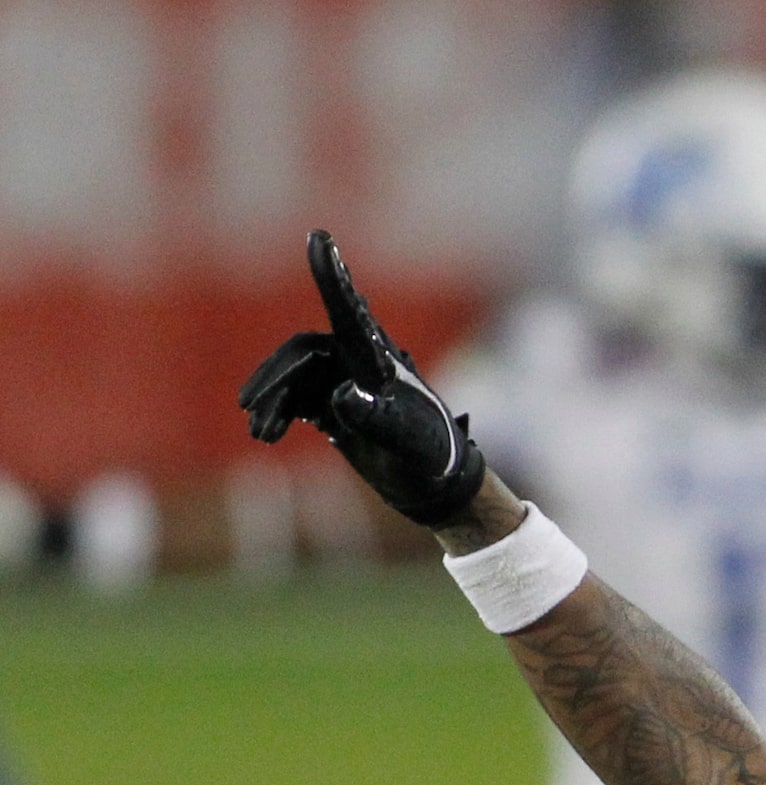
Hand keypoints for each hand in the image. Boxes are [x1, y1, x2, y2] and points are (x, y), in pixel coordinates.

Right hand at [238, 230, 485, 526]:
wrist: (434, 483)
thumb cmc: (428, 454)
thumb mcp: (405, 439)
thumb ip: (376, 417)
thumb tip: (342, 396)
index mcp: (376, 356)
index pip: (347, 309)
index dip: (331, 273)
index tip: (320, 236)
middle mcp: (356, 360)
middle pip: (301, 355)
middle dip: (273, 380)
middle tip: (248, 407)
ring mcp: (342, 380)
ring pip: (293, 381)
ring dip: (273, 404)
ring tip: (260, 435)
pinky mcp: (333, 405)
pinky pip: (295, 400)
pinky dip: (279, 414)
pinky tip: (267, 435)